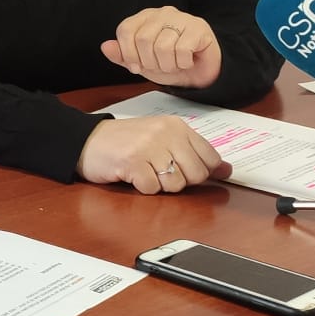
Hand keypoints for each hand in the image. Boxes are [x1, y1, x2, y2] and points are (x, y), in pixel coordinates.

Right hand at [76, 116, 229, 193]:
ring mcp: (150, 146)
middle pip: (196, 174)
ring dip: (160, 186)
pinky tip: (133, 176)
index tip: (187, 173)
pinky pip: (152, 188)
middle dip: (180, 181)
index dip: (202, 172)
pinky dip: (143, 188)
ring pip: (176, 184)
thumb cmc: (125, 142)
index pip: (210, 157)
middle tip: (159, 172)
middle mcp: (166, 133)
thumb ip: (194, 153)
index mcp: (177, 126)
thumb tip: (227, 170)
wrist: (87, 140)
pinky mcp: (133, 162)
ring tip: (145, 172)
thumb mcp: (162, 140)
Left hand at [102, 6, 222, 88]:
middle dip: (150, 62)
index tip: (136, 66)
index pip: (125, 30)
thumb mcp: (141, 63)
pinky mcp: (198, 27)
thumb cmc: (170, 63)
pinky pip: (182, 49)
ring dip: (167, 65)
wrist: (200, 72)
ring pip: (163, 46)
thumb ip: (122, 56)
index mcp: (145, 18)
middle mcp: (162, 13)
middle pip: (143, 39)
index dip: (128, 53)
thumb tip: (106, 46)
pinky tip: (187, 61)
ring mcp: (182, 18)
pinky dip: (183, 63)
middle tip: (160, 66)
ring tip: (174, 64)